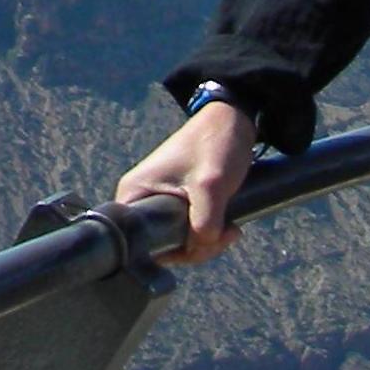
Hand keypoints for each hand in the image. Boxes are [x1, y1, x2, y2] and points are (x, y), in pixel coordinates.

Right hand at [113, 102, 256, 265]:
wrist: (235, 118)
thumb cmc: (215, 143)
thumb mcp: (211, 185)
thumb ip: (204, 223)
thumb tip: (200, 248)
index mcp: (134, 193)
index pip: (140, 244)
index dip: (172, 251)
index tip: (201, 243)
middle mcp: (141, 199)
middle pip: (162, 245)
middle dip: (196, 248)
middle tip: (224, 235)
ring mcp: (160, 200)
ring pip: (179, 239)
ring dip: (207, 241)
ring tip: (231, 228)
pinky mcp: (178, 200)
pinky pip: (188, 228)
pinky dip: (208, 232)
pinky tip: (229, 226)